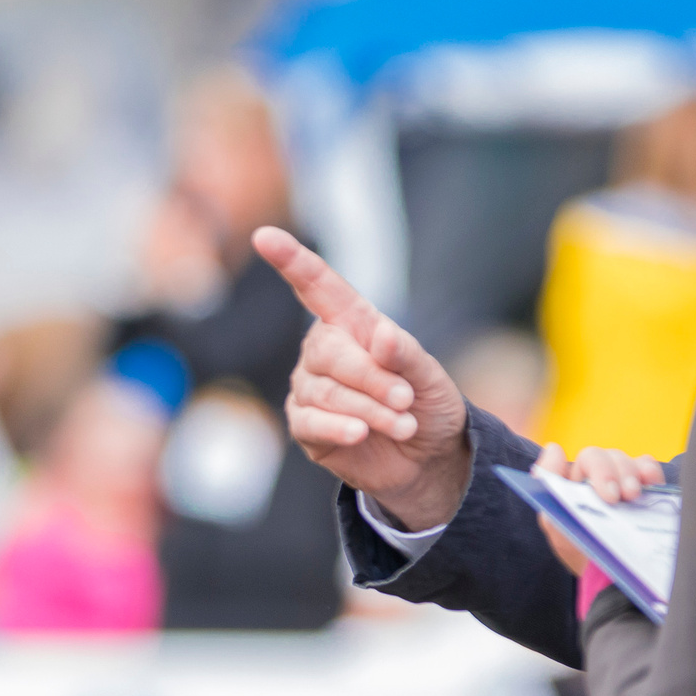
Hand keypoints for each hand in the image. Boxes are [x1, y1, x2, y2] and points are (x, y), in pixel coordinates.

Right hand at [255, 227, 470, 530]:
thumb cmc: (426, 404)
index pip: (318, 287)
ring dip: (369, 409)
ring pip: (325, 392)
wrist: (426, 458)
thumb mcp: (431, 376)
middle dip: (370, 377)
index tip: (264, 236)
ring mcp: (310, 389)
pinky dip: (340, 428)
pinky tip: (362, 434)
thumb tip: (379, 335)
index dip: (292, 261)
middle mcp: (323, 352)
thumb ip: (406, 353)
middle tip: (405, 399)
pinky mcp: (305, 426)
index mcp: (352, 325)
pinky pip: (311, 422)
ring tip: (402, 424)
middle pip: (329, 352)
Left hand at [532, 441, 665, 576]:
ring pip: (622, 459)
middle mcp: (592, 478)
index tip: (603, 491)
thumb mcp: (558, 529)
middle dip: (607, 473)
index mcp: (567, 485)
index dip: (583, 468)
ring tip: (633, 496)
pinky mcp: (644, 486)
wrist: (612, 581)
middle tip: (618, 498)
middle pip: (597, 457)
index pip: (568, 462)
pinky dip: (649, 469)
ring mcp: (618, 480)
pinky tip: (652, 483)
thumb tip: (553, 449)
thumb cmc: (583, 554)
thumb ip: (549, 491)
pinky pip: (646, 466)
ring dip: (628, 472)